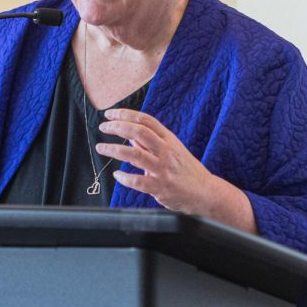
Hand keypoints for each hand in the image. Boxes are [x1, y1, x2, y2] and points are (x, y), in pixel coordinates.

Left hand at [96, 109, 255, 232]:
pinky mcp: (160, 187)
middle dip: (117, 127)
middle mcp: (166, 151)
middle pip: (138, 132)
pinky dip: (124, 177)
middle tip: (102, 127)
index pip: (145, 120)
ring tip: (101, 147)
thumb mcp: (173, 150)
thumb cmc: (187, 171)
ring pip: (134, 154)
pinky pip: (137, 181)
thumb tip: (130, 133)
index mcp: (169, 140)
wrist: (206, 193)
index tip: (110, 114)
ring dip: (114, 150)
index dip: (125, 114)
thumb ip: (151, 143)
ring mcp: (163, 169)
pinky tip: (117, 175)